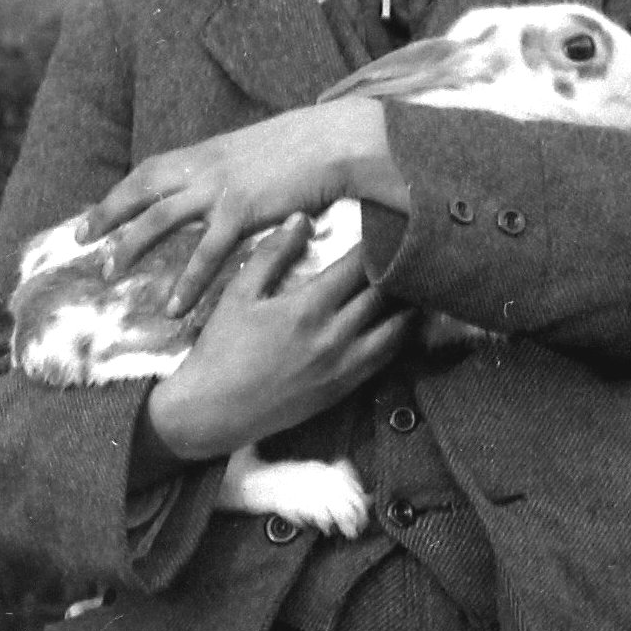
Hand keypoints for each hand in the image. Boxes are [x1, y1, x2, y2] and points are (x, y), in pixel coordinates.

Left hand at [89, 95, 399, 317]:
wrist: (336, 140)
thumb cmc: (303, 148)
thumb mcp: (253, 154)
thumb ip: (228, 171)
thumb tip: (215, 190)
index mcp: (205, 152)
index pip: (148, 173)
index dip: (117, 195)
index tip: (93, 217)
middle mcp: (203, 166)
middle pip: (140, 191)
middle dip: (107, 215)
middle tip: (82, 241)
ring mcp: (220, 188)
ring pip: (160, 219)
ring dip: (131, 246)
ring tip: (110, 274)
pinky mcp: (243, 210)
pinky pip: (206, 252)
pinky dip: (188, 281)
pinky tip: (174, 306)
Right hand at [144, 220, 410, 462]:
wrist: (214, 411)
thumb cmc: (221, 348)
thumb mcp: (239, 294)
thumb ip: (272, 254)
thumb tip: (301, 219)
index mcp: (309, 308)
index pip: (359, 266)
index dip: (376, 242)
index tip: (385, 225)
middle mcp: (335, 337)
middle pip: (383, 295)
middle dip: (397, 269)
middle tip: (410, 249)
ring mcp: (344, 366)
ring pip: (395, 329)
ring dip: (408, 304)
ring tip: (417, 283)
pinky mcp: (344, 389)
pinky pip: (386, 359)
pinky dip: (400, 337)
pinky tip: (404, 323)